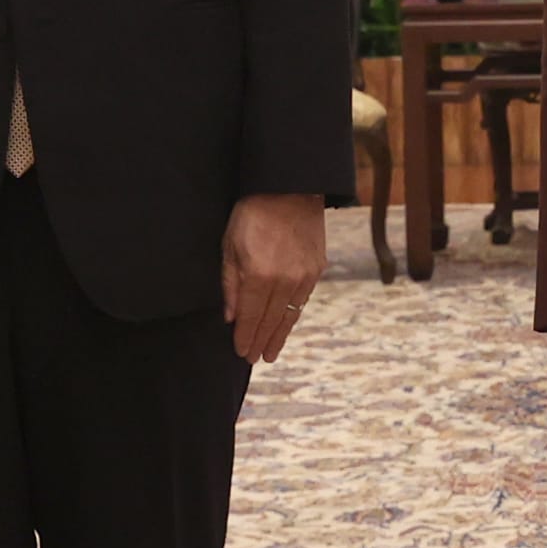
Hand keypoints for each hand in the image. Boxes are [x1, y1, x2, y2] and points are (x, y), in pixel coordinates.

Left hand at [223, 193, 325, 362]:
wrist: (290, 188)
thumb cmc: (252, 212)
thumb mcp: (230, 245)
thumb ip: (230, 283)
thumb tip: (230, 316)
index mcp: (258, 275)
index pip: (249, 317)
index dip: (245, 337)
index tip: (241, 352)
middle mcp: (284, 281)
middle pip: (269, 321)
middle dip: (261, 342)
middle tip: (254, 359)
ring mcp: (303, 277)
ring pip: (289, 316)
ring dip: (279, 336)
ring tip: (271, 352)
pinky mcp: (316, 269)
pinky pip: (302, 301)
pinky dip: (292, 316)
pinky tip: (286, 325)